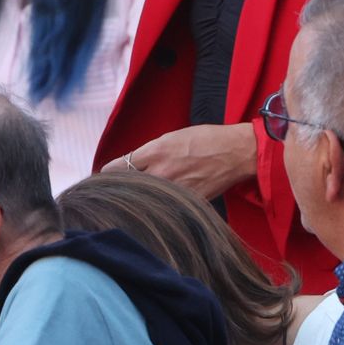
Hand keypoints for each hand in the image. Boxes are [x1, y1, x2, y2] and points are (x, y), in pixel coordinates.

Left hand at [104, 123, 257, 200]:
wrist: (235, 152)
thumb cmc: (205, 140)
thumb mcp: (172, 137)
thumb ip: (150, 152)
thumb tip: (131, 167)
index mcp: (155, 151)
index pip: (116, 168)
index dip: (108, 175)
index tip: (108, 179)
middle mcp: (161, 172)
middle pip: (126, 188)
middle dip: (122, 189)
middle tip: (119, 192)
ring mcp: (174, 190)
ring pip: (145, 200)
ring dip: (141, 200)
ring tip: (141, 199)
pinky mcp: (187, 202)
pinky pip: (166, 207)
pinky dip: (162, 206)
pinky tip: (163, 204)